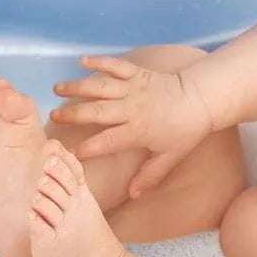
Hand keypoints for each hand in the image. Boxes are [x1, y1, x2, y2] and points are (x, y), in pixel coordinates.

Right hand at [48, 56, 211, 197]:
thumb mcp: (171, 157)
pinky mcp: (139, 73)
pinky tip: (82, 61)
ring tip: (56, 89)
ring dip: (78, 86)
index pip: (108, 142)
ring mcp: (135, 88)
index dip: (88, 148)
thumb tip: (132, 195)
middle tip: (53, 117)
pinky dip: (100, 61)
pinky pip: (116, 65)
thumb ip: (150, 175)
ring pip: (101, 86)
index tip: (68, 153)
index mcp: (140, 131)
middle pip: (98, 111)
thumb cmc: (186, 131)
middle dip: (73, 114)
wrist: (202, 98)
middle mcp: (133, 108)